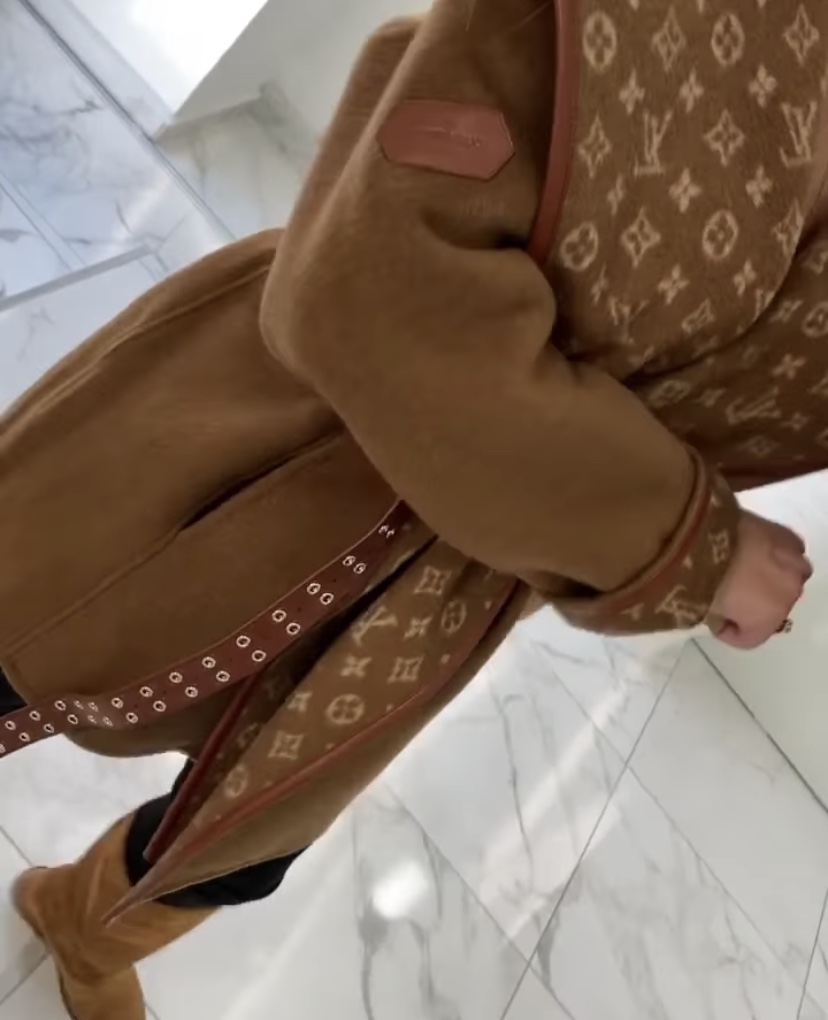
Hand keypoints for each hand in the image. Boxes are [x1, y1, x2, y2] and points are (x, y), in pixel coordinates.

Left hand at [708, 511, 811, 649]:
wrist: (703, 530)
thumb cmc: (699, 575)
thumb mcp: (703, 609)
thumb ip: (719, 619)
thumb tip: (722, 616)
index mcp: (768, 618)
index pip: (751, 638)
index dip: (729, 633)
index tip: (714, 622)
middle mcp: (788, 594)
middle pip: (771, 609)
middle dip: (752, 606)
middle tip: (729, 594)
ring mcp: (793, 564)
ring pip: (786, 579)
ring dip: (769, 580)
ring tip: (744, 570)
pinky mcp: (789, 537)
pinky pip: (789, 553)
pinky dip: (776, 555)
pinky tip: (757, 550)